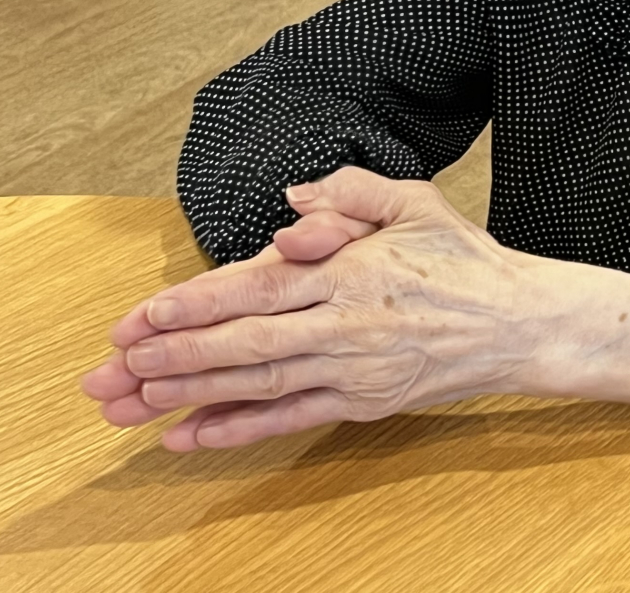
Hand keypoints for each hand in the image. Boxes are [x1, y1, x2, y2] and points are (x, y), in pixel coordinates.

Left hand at [80, 170, 548, 450]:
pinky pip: (288, 420)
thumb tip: (290, 198)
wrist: (517, 323)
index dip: (197, 304)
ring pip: (257, 385)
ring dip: (188, 395)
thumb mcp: (413, 200)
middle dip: (171, 357)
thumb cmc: (462, 258)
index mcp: (352, 271)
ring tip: (129, 403)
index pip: (260, 289)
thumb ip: (349, 191)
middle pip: (244, 344)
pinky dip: (235, 431)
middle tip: (111, 369)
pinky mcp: (360, 403)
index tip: (144, 316)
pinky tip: (187, 438)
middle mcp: (346, 325)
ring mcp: (352, 370)